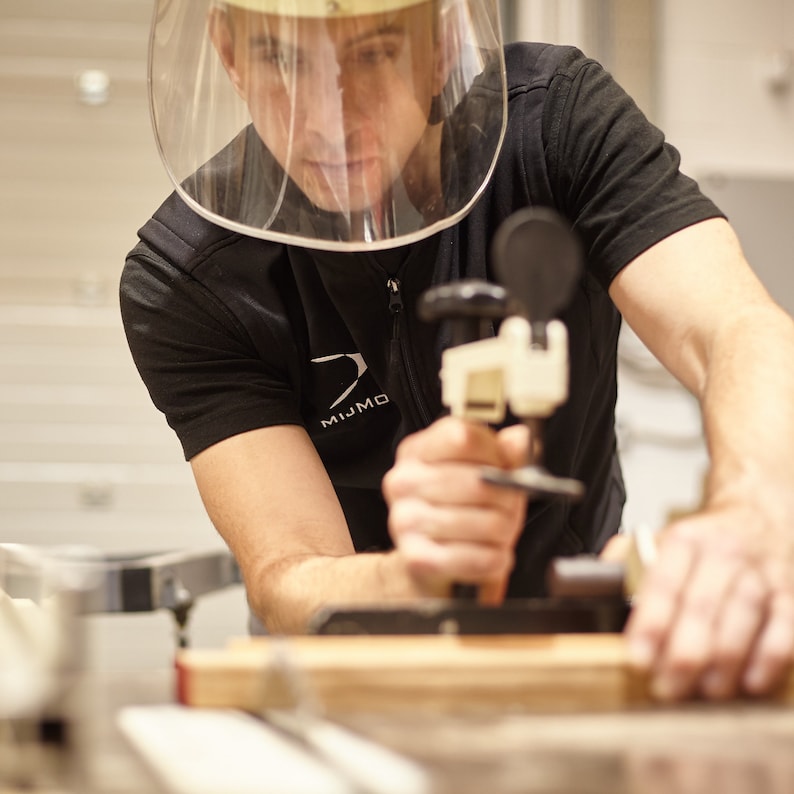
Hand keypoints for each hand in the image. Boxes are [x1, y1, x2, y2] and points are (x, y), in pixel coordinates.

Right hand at [382, 416, 528, 602]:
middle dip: (509, 498)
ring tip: (499, 532)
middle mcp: (404, 482)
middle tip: (509, 505)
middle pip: (479, 482)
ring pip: (487, 522)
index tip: (503, 465)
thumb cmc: (457, 511)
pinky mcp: (417, 558)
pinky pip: (479, 558)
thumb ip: (503, 453)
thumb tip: (519, 439)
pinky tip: (492, 554)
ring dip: (505, 531)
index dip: (495, 453)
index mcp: (417, 451)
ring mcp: (405, 520)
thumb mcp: (480, 472)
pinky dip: (497, 559)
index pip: (463, 437)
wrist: (427, 561)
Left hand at [625, 498, 793, 700]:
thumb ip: (624, 559)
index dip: (651, 622)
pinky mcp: (788, 592)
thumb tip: (591, 582)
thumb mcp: (658, 538)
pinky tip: (751, 681)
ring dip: (725, 659)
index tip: (637, 656)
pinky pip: (784, 625)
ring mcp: (759, 572)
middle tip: (668, 686)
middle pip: (703, 604)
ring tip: (706, 690)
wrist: (756, 515)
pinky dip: (770, 656)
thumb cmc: (701, 541)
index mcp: (684, 539)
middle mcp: (722, 552)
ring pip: (744, 615)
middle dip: (684, 652)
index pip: (663, 582)